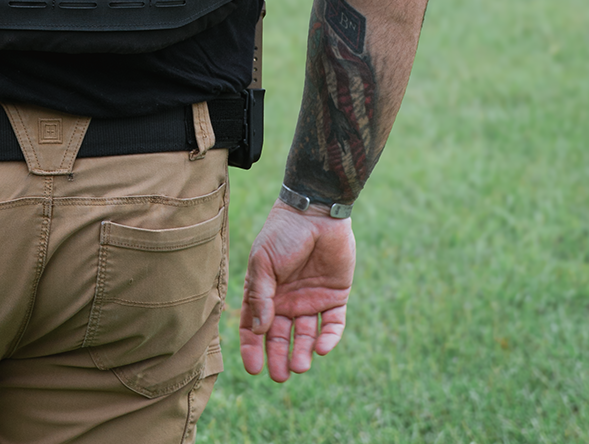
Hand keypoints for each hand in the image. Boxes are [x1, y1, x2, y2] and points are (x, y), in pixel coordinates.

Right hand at [239, 202, 354, 381]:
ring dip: (302, 352)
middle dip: (279, 357)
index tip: (254, 368)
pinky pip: (333, 324)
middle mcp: (287, 299)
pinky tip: (321, 348)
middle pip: (281, 336)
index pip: (255, 325)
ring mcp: (311, 299)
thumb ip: (260, 294)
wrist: (316, 212)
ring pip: (306, 335)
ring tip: (300, 366)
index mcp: (265, 291)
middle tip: (280, 375)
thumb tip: (259, 329)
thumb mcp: (263, 261)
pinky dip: (328, 338)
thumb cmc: (283, 233)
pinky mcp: (335, 296)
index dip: (253, 347)